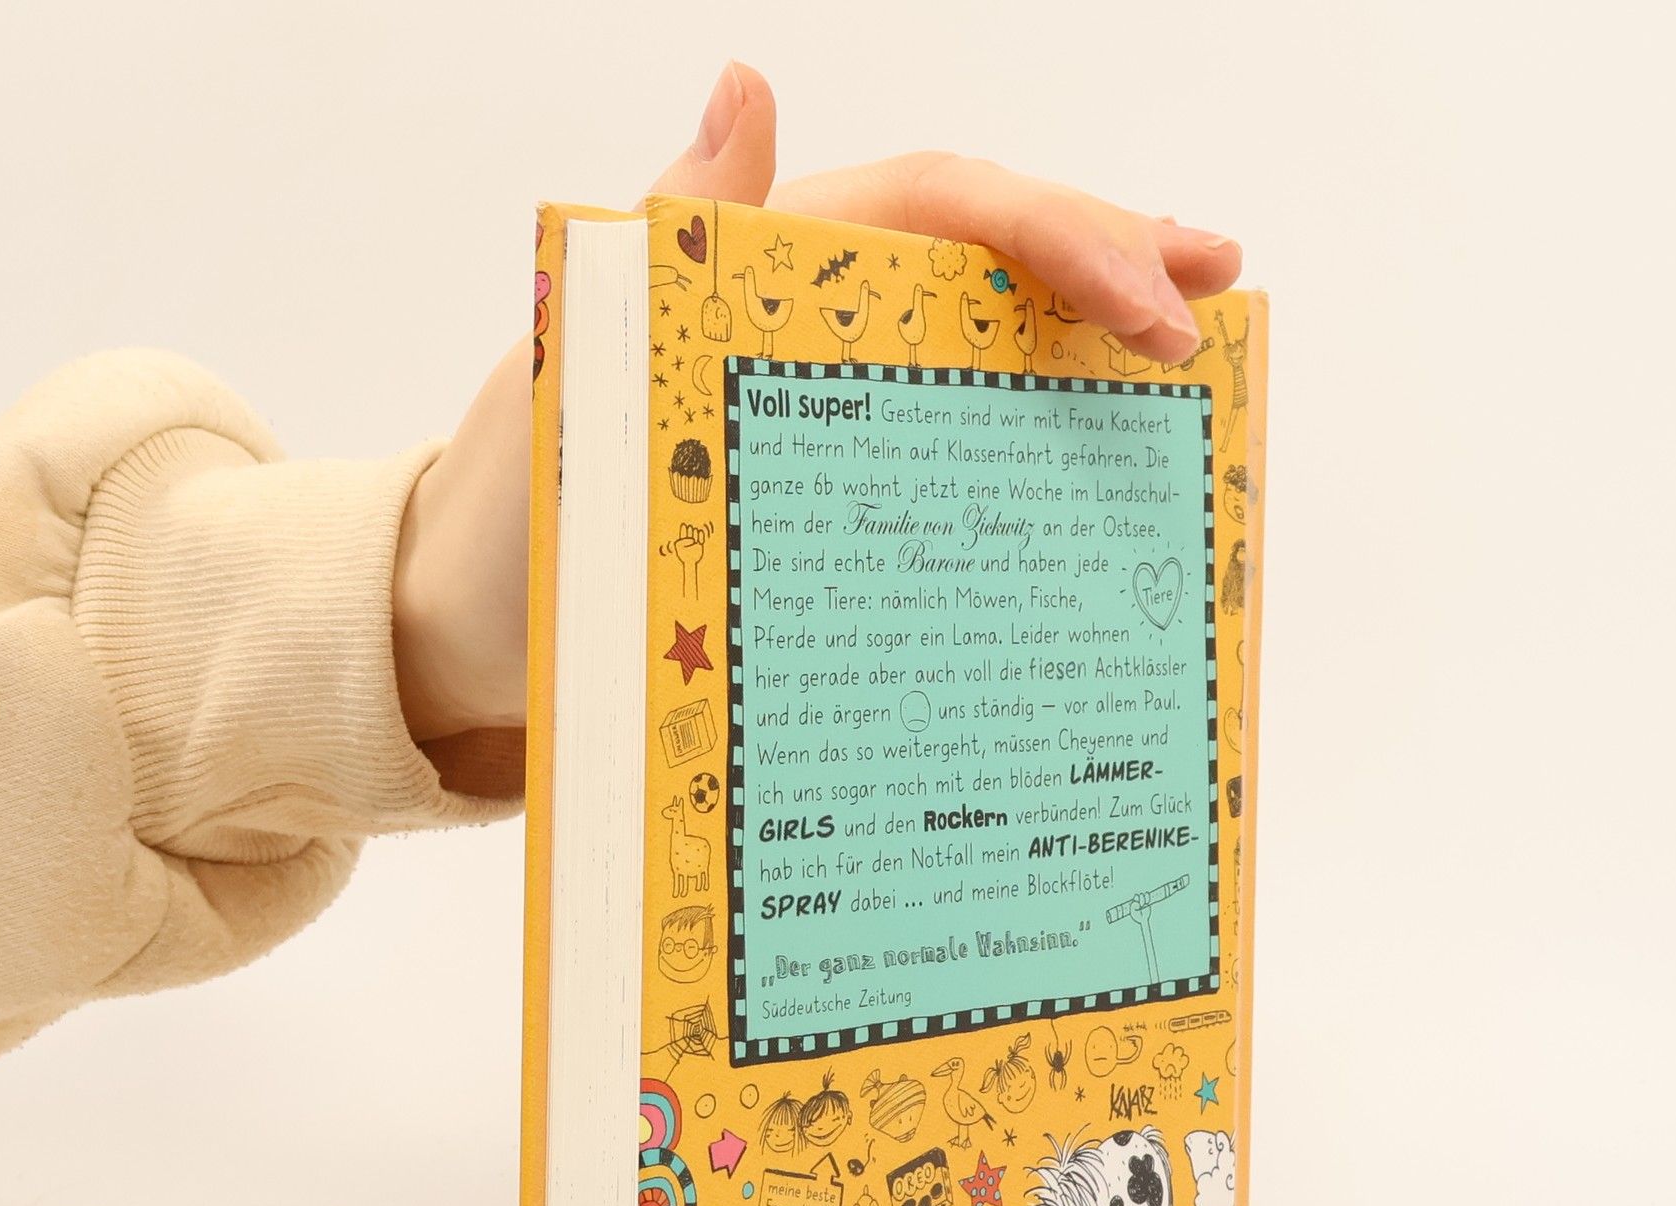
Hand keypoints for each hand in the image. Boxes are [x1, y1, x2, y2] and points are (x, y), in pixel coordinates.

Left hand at [392, 61, 1242, 744]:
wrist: (459, 646)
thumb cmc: (504, 520)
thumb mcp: (574, 381)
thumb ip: (669, 246)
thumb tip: (743, 88)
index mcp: (752, 274)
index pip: (936, 209)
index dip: (1055, 237)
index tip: (1153, 307)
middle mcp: (800, 326)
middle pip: (979, 258)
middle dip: (1104, 260)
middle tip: (1216, 290)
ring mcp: (818, 408)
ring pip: (973, 343)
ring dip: (1082, 335)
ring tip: (1189, 351)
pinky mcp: (823, 492)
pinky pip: (940, 445)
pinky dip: (1021, 441)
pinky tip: (1089, 464)